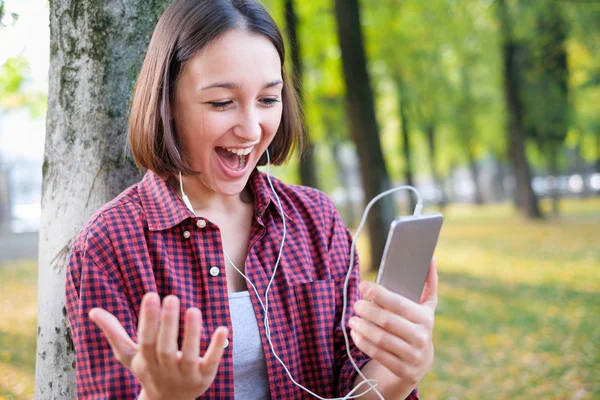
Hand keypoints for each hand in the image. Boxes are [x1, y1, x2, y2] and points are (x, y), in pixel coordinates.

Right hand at [89, 293, 227, 399]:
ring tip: (193, 309)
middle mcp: (165, 367)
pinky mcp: (204, 377)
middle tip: (171, 297)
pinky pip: (211, 363)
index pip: (145, 339)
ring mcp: (185, 373)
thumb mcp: (129, 354)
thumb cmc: (149, 369)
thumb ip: (113, 332)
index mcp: (146, 359)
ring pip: (188, 355)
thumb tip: (92, 311)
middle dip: (167, 323)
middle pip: (164, 347)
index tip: (151, 294)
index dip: (148, 319)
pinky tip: (222, 329)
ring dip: (191, 333)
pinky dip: (216, 348)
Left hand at [349, 258, 437, 386]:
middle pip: (387, 321)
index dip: (378, 294)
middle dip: (367, 311)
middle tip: (355, 304)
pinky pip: (377, 354)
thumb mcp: (425, 305)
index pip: (398, 303)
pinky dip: (362, 342)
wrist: (420, 360)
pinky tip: (355, 333)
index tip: (363, 285)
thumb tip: (430, 258)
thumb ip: (428, 281)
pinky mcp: (401, 370)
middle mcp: (421, 337)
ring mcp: (412, 355)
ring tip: (352, 320)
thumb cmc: (416, 323)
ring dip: (362, 327)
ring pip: (380, 339)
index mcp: (425, 318)